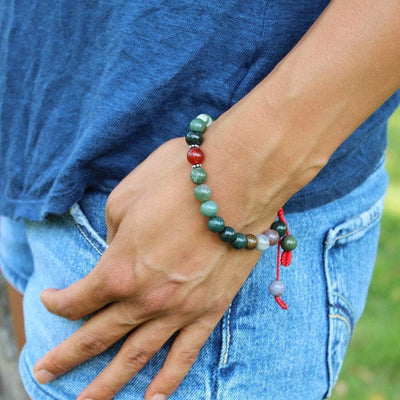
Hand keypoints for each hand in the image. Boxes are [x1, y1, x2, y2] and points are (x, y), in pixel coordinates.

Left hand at [33, 124, 279, 398]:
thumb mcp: (125, 199)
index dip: (58, 302)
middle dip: (68, 356)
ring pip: (137, 357)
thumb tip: (115, 250)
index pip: (78, 299)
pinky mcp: (210, 309)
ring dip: (109, 383)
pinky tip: (152, 399)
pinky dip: (168, 380)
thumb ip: (112, 235)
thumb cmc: (177, 182)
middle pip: (98, 336)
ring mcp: (179, 310)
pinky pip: (186, 354)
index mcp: (118, 269)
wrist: (236, 181)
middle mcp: (144, 299)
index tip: (52, 298)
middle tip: (43, 374)